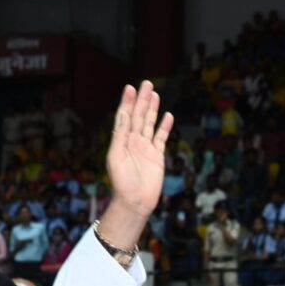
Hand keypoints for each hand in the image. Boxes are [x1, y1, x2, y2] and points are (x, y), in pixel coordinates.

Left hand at [100, 81, 173, 249]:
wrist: (135, 202)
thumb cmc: (121, 182)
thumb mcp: (116, 156)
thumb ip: (120, 134)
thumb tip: (124, 113)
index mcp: (121, 141)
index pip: (124, 117)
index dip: (127, 102)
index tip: (130, 87)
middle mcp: (133, 142)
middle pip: (138, 116)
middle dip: (141, 100)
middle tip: (146, 83)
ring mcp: (146, 148)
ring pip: (149, 123)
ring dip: (152, 109)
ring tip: (154, 94)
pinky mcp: (157, 156)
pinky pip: (161, 138)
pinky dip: (165, 127)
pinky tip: (168, 116)